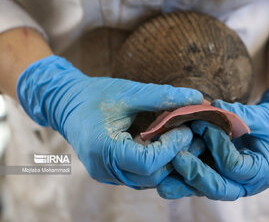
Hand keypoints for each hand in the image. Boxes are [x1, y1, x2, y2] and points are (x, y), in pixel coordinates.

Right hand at [17, 55, 202, 186]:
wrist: (67, 103)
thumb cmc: (95, 95)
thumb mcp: (129, 92)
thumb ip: (162, 96)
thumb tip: (197, 99)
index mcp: (104, 150)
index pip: (148, 162)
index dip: (172, 147)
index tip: (187, 129)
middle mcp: (105, 170)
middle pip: (152, 176)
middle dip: (176, 157)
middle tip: (192, 135)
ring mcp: (108, 175)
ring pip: (149, 180)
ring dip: (169, 162)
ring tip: (183, 141)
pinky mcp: (112, 173)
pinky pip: (141, 176)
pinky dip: (158, 164)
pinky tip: (168, 147)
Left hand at [157, 86, 268, 199]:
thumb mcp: (266, 118)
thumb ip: (243, 115)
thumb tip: (215, 107)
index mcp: (263, 172)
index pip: (235, 167)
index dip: (219, 147)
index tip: (205, 125)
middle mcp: (246, 184)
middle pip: (218, 187)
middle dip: (196, 174)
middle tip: (177, 158)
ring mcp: (230, 182)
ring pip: (204, 188)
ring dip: (183, 182)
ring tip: (161, 178)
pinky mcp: (218, 175)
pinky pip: (200, 179)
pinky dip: (183, 176)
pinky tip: (165, 171)